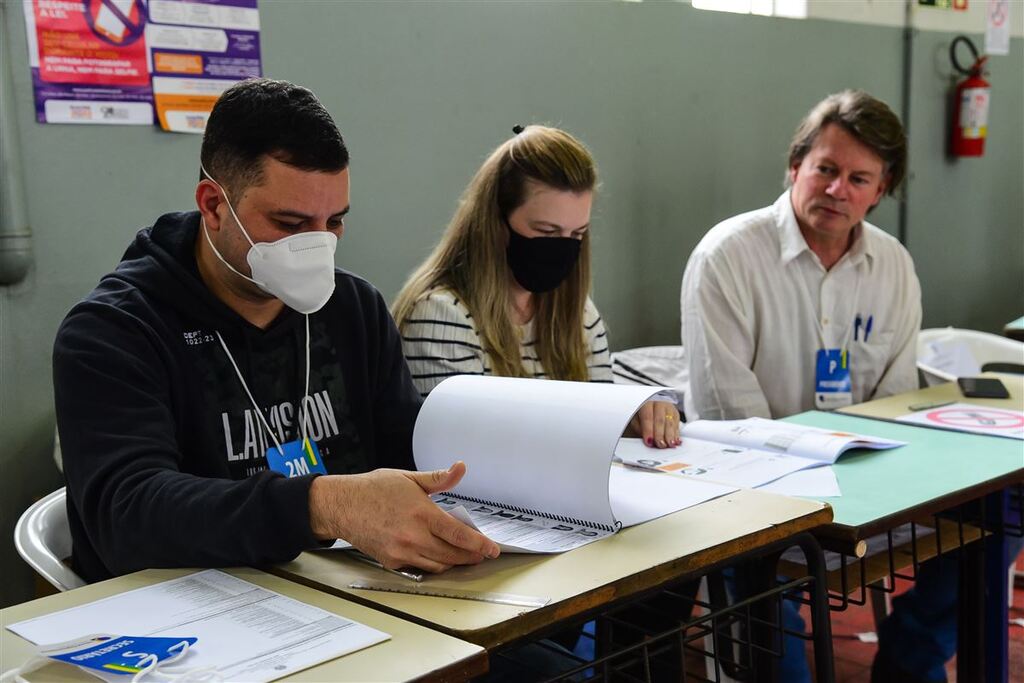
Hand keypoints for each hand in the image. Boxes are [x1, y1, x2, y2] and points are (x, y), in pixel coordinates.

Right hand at [309, 462, 499, 572]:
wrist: (341, 506)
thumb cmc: (373, 489)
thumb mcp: (409, 478)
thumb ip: (439, 478)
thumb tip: (460, 468)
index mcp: (421, 513)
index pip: (459, 535)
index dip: (480, 544)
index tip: (492, 549)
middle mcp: (413, 536)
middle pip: (452, 555)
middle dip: (471, 556)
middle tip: (482, 553)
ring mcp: (401, 552)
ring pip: (438, 565)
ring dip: (454, 562)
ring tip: (463, 555)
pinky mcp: (392, 562)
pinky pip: (421, 568)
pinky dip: (433, 564)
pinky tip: (438, 556)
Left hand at [628, 400, 680, 448]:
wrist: (651, 404)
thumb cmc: (641, 413)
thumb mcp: (636, 419)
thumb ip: (639, 428)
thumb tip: (648, 439)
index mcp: (646, 403)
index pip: (647, 417)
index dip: (648, 430)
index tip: (649, 441)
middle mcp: (658, 403)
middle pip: (660, 420)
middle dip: (660, 434)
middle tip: (660, 444)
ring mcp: (668, 407)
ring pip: (670, 422)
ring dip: (670, 435)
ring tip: (670, 444)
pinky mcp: (675, 413)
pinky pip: (676, 424)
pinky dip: (676, 434)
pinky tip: (676, 441)